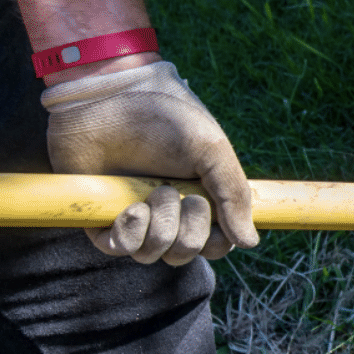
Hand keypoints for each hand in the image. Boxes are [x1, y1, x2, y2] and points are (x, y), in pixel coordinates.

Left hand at [41, 60, 259, 264]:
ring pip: (155, 254)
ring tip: (152, 193)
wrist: (109, 100)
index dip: (217, 241)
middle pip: (187, 252)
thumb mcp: (211, 150)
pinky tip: (130, 208)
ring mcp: (135, 218)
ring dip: (159, 227)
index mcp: (199, 199)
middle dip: (188, 230)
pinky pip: (121, 249)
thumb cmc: (163, 118)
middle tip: (180, 194)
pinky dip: (129, 233)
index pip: (216, 244)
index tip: (210, 212)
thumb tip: (250, 242)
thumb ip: (234, 195)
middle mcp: (168, 214)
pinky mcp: (103, 219)